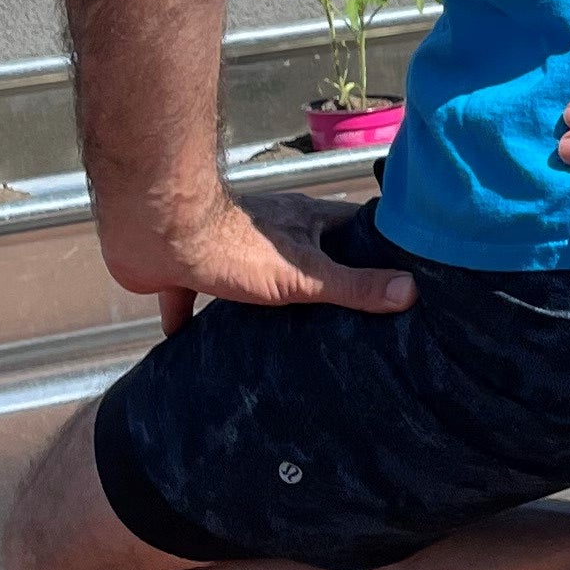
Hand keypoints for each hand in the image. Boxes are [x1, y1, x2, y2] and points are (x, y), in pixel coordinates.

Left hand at [112, 187, 418, 336]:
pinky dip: (189, 320)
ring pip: (247, 275)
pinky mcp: (182, 270)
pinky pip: (188, 299)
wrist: (157, 234)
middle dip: (315, 277)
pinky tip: (193, 347)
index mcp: (299, 222)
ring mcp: (221, 248)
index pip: (348, 225)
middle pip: (300, 251)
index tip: (392, 267)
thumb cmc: (235, 246)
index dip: (370, 242)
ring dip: (256, 301)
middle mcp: (264, 231)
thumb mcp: (305, 275)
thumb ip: (354, 286)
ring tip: (275, 336)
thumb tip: (411, 291)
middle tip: (336, 316)